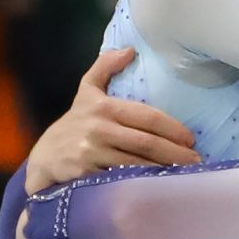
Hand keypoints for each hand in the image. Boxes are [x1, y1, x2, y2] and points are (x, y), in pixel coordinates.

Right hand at [26, 49, 198, 191]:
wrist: (43, 160)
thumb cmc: (72, 126)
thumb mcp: (85, 93)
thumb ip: (104, 68)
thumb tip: (129, 50)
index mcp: (104, 107)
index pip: (147, 116)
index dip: (172, 128)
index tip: (191, 139)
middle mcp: (98, 129)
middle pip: (146, 142)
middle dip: (175, 153)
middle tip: (195, 160)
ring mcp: (92, 153)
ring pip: (137, 163)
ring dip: (163, 171)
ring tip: (185, 175)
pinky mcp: (86, 175)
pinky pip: (121, 181)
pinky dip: (142, 184)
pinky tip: (159, 187)